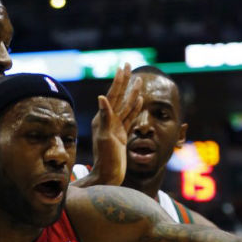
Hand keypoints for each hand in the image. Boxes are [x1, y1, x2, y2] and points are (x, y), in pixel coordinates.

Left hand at [90, 64, 142, 185]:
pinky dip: (134, 108)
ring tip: (138, 80)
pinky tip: (139, 100)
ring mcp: (115, 128)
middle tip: (128, 64)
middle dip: (124, 81)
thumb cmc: (106, 160)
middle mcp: (108, 121)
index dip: (118, 81)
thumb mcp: (105, 138)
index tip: (123, 67)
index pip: (112, 95)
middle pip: (118, 97)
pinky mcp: (121, 135)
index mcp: (103, 119)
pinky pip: (129, 118)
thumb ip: (104, 117)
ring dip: (132, 93)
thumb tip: (102, 97)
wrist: (108, 176)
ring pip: (126, 106)